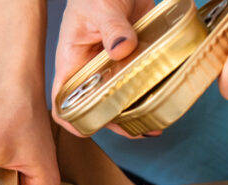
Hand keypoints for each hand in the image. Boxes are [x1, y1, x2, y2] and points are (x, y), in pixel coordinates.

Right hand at [51, 0, 159, 138]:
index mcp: (72, 61)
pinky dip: (152, 89)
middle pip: (97, 106)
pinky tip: (164, 96)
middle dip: (115, 121)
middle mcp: (91, 68)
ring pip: (121, 96)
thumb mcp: (101, 7)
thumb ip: (112, 27)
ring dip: (136, 110)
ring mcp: (113, 64)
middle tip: (137, 129)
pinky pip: (140, 78)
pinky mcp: (133, 56)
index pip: (62, 101)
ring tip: (154, 123)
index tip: (90, 129)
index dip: (72, 120)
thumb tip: (122, 49)